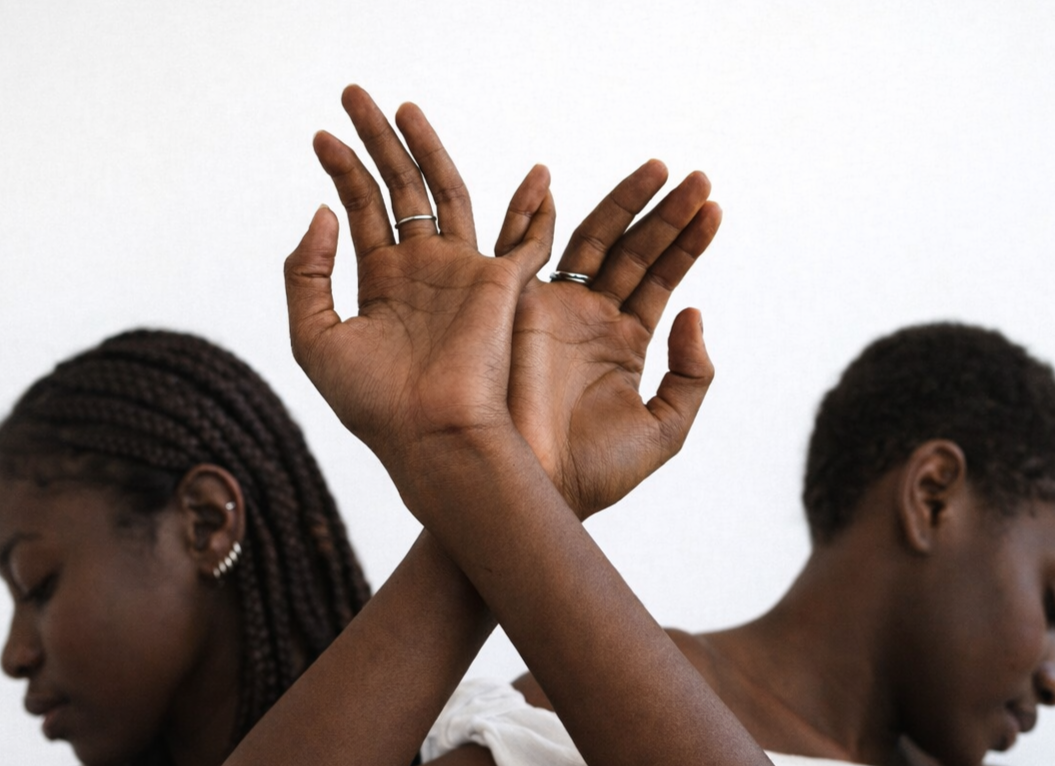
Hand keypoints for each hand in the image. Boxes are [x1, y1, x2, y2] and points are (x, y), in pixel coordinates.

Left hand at [284, 86, 554, 484]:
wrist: (431, 435)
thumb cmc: (373, 403)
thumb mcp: (314, 338)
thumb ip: (306, 274)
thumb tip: (323, 212)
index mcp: (382, 285)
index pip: (361, 210)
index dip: (343, 171)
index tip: (320, 136)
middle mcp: (422, 272)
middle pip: (399, 189)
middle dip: (377, 141)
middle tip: (353, 94)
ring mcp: (463, 273)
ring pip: (447, 193)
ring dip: (426, 149)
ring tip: (402, 107)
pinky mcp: (502, 283)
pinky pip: (525, 237)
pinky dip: (536, 208)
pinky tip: (539, 174)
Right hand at [498, 160, 720, 517]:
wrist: (536, 489)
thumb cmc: (596, 471)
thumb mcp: (664, 429)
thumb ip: (689, 376)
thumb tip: (695, 315)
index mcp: (624, 342)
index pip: (661, 278)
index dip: (688, 243)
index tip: (716, 208)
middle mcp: (591, 317)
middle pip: (634, 250)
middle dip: (667, 213)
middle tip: (698, 176)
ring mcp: (555, 308)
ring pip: (594, 240)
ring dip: (625, 202)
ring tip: (661, 169)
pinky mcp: (519, 307)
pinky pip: (525, 248)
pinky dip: (531, 212)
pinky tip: (549, 179)